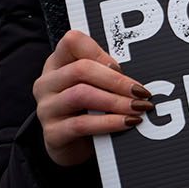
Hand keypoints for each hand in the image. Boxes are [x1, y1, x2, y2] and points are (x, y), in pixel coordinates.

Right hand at [33, 30, 151, 167]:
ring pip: (81, 95)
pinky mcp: (52, 133)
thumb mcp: (96, 86)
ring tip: (138, 108)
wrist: (73, 146)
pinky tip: (127, 123)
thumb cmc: (89, 108)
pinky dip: (109, 122)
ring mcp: (46, 108)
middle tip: (141, 91)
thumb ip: (108, 73)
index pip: (72, 41)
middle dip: (116, 80)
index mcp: (58, 63)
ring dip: (115, 101)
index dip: (99, 51)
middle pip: (80, 69)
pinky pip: (81, 124)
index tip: (121, 66)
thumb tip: (138, 76)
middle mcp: (47, 83)